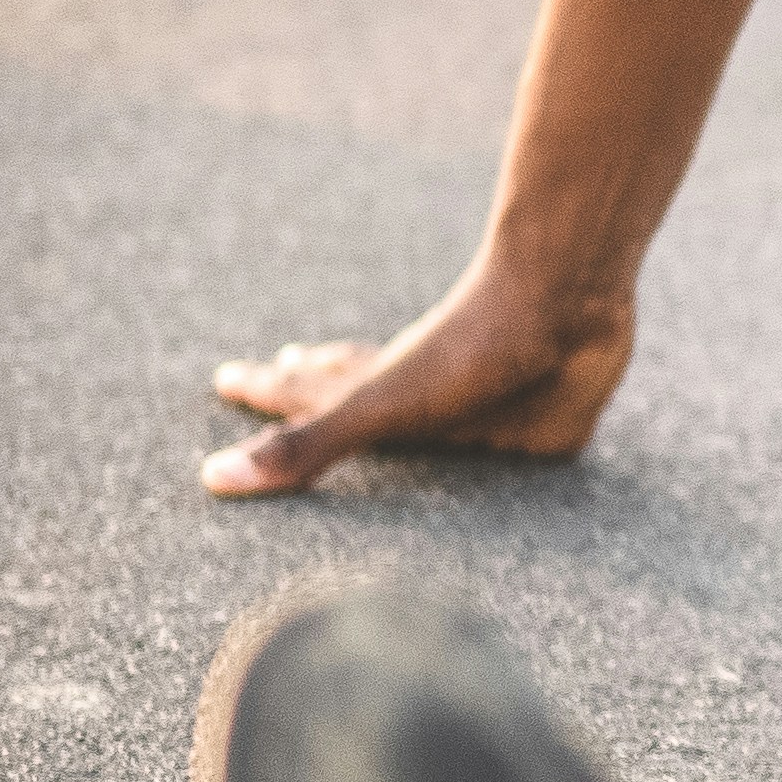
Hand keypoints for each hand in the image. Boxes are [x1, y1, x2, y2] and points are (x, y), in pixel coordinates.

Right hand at [203, 249, 634, 498]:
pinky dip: (500, 447)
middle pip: (359, 391)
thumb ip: (306, 448)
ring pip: (426, 415)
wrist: (570, 303)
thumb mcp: (377, 406)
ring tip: (379, 397)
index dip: (269, 391)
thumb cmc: (469, 349)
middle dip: (320, 385)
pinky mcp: (540, 431)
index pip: (308, 395)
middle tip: (285, 367)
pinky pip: (510, 448)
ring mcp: (479, 411)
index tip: (226, 377)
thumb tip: (211, 478)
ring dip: (401, 410)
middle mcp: (423, 398)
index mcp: (381, 392)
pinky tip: (516, 441)